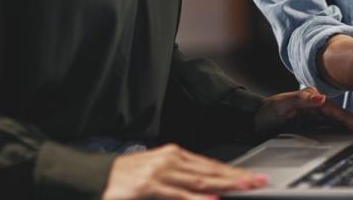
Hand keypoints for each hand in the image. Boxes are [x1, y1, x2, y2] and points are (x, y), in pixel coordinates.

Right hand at [101, 143, 266, 199]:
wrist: (92, 176)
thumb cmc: (126, 178)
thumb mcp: (158, 174)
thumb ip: (182, 180)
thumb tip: (210, 190)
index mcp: (175, 156)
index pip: (211, 165)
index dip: (234, 172)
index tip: (253, 177)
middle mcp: (170, 160)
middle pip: (211, 172)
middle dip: (237, 178)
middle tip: (259, 182)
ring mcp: (159, 173)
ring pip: (199, 182)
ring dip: (224, 185)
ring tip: (244, 188)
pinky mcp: (147, 187)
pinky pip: (177, 195)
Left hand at [254, 87, 352, 134]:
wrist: (253, 120)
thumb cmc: (266, 111)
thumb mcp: (281, 104)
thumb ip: (302, 99)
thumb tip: (322, 97)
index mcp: (311, 98)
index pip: (334, 110)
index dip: (348, 118)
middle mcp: (315, 105)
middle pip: (341, 114)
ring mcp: (315, 114)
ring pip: (338, 120)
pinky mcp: (312, 123)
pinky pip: (331, 126)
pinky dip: (344, 128)